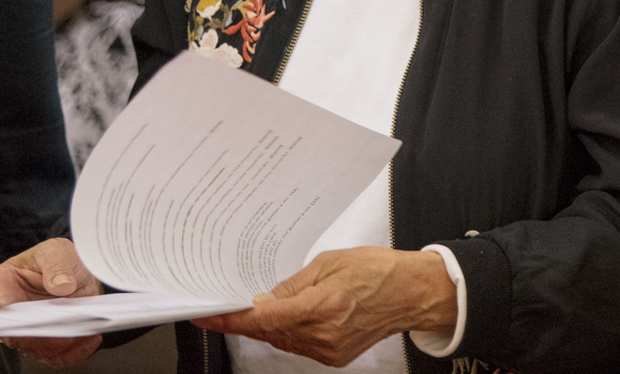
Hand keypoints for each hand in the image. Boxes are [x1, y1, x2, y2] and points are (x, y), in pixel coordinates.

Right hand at [0, 237, 103, 368]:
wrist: (77, 273)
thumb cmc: (59, 260)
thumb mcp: (58, 251)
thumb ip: (58, 266)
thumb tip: (61, 285)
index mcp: (4, 279)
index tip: (7, 299)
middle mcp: (9, 309)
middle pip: (9, 327)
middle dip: (31, 330)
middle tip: (53, 322)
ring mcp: (27, 328)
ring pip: (32, 347)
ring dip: (54, 344)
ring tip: (77, 332)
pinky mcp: (46, 341)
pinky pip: (53, 357)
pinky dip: (71, 353)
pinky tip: (88, 339)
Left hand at [191, 247, 456, 365]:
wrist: (412, 293)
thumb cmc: (378, 270)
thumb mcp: (331, 262)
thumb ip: (293, 284)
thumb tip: (263, 300)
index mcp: (323, 305)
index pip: (265, 318)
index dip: (232, 319)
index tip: (208, 316)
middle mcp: (323, 333)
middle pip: (270, 332)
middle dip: (250, 319)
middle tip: (234, 304)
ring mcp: (328, 349)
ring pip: (282, 340)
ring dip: (271, 325)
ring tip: (277, 304)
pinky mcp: (334, 357)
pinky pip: (299, 346)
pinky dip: (290, 332)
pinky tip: (297, 316)